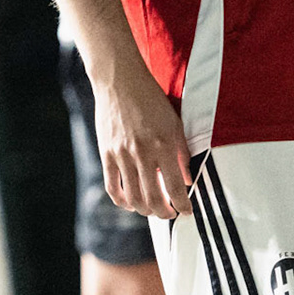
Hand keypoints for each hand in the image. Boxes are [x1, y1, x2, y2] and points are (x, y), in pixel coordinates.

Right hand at [94, 59, 191, 218]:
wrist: (120, 80)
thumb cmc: (151, 99)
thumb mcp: (174, 123)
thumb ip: (181, 153)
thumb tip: (187, 180)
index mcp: (164, 144)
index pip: (175, 187)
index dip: (182, 205)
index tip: (186, 212)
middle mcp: (143, 152)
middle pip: (153, 198)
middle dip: (164, 213)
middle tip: (169, 214)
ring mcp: (122, 154)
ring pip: (133, 197)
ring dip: (145, 210)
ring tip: (152, 210)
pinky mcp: (106, 153)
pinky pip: (113, 187)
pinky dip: (122, 201)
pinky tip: (130, 204)